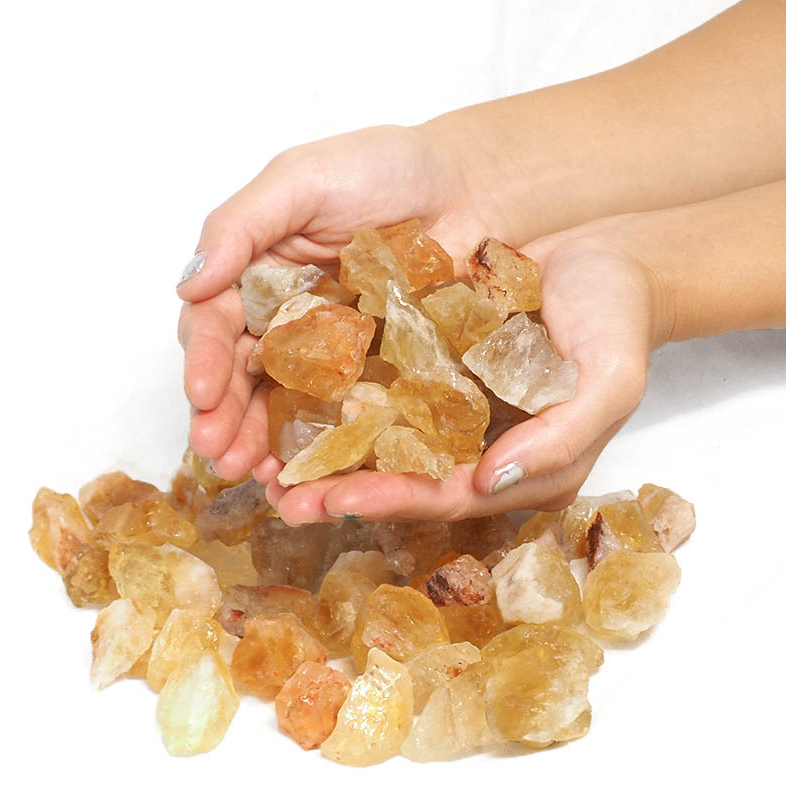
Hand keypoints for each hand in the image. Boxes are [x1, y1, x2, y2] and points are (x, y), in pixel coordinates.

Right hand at [177, 124, 506, 477]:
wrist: (475, 189)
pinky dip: (324, 443)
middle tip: (217, 455)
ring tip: (255, 476)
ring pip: (287, 404)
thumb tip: (186, 283)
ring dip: (264, 442)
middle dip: (227, 417)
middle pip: (246, 377)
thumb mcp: (303, 180)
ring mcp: (332, 353)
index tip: (202, 396)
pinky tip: (308, 471)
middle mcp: (288, 320)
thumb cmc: (388, 169)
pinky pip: (345, 413)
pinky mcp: (378, 374)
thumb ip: (241, 226)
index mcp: (259, 275)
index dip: (206, 361)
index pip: (219, 324)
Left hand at [265, 226, 663, 523]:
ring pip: (378, 439)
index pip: (448, 494)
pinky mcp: (426, 366)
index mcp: (517, 466)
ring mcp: (447, 407)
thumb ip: (560, 439)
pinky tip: (291, 394)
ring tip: (268, 462)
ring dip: (325, 453)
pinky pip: (377, 385)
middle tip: (284, 498)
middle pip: (402, 479)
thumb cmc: (616, 319)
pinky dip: (335, 394)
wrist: (604, 256)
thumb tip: (491, 480)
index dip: (396, 500)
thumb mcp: (610, 381)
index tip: (340, 500)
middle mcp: (474, 446)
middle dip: (342, 490)